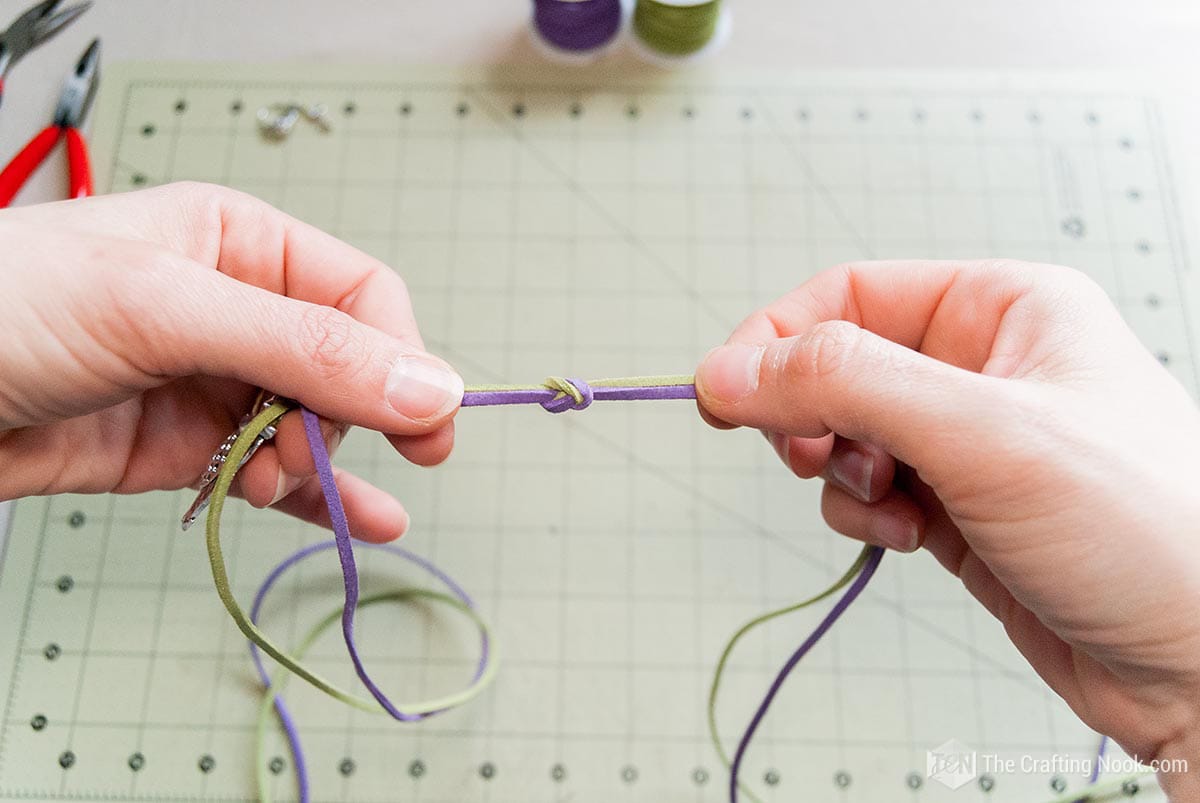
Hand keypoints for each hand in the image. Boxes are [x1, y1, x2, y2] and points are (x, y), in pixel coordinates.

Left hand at [0, 182, 462, 541]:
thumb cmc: (9, 307)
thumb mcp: (166, 308)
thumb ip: (303, 349)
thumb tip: (430, 388)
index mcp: (240, 243)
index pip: (361, 296)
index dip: (400, 357)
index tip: (423, 424)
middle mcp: (237, 310)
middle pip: (343, 369)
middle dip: (338, 419)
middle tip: (304, 453)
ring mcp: (213, 382)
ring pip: (311, 428)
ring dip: (311, 466)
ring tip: (271, 483)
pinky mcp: (185, 447)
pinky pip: (273, 474)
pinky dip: (315, 499)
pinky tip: (365, 520)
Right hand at [695, 260, 1199, 794]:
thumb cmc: (1148, 532)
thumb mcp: (983, 434)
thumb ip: (846, 384)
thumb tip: (731, 369)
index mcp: (1005, 308)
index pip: (850, 294)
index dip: (777, 338)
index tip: (725, 393)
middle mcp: (983, 367)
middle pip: (838, 364)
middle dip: (813, 417)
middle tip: (813, 458)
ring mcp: (969, 441)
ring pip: (846, 434)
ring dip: (843, 476)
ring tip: (894, 507)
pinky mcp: (958, 508)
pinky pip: (870, 492)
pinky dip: (867, 517)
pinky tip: (910, 537)